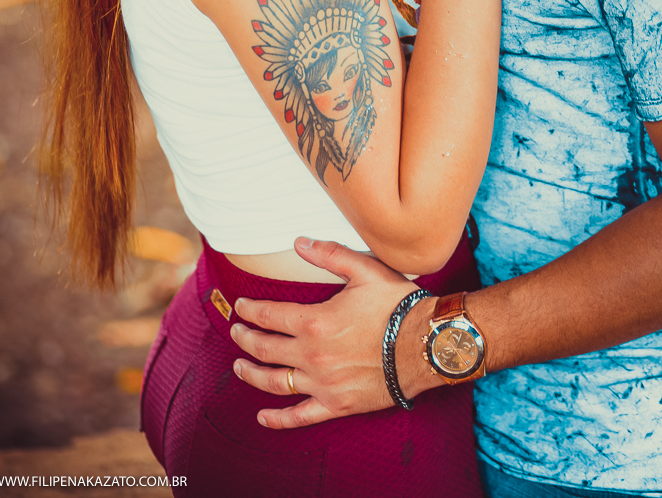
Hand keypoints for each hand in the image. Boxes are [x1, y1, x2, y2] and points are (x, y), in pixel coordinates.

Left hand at [230, 237, 427, 426]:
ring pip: (275, 382)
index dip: (251, 311)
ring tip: (239, 366)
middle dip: (246, 339)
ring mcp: (322, 383)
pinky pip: (300, 416)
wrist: (425, 345)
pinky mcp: (336, 405)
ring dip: (252, 374)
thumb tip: (299, 242)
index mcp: (314, 321)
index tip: (240, 308)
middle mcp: (312, 355)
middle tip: (236, 333)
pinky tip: (263, 417)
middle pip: (266, 348)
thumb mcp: (364, 270)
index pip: (270, 316)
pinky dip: (278, 419)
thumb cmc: (396, 305)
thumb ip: (329, 255)